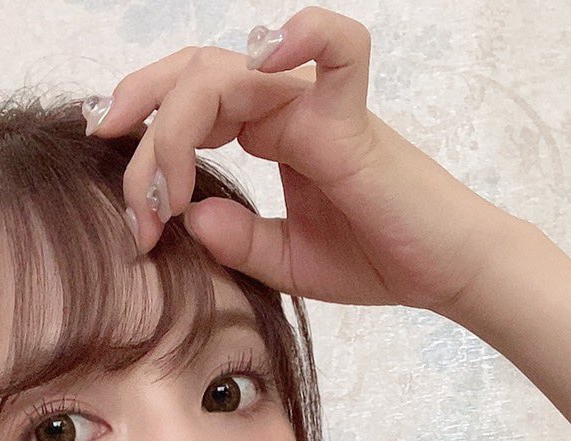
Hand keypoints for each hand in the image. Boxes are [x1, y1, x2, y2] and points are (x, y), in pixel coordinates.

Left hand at [86, 4, 527, 319]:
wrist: (444, 275)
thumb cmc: (377, 259)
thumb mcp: (285, 261)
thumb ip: (235, 239)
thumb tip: (186, 215)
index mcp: (269, 132)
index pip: (189, 106)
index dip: (143, 139)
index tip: (129, 208)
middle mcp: (285, 106)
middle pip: (191, 77)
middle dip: (139, 124)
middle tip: (126, 194)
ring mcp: (316, 104)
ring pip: (223, 74)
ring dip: (172, 131)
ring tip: (162, 194)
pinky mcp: (352, 119)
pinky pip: (335, 47)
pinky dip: (300, 34)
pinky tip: (261, 59)